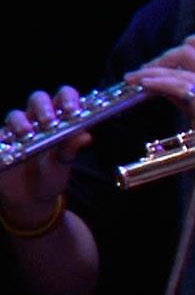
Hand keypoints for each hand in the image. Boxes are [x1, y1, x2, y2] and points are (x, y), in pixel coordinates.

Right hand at [1, 87, 89, 229]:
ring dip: (20, 122)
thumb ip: (71, 147)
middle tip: (49, 122)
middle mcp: (38, 120)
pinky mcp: (2, 143)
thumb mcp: (63, 163)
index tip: (73, 110)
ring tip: (27, 134)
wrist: (31, 198)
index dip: (68, 98)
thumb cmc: (52, 175)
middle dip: (43, 107)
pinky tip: (6, 144)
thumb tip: (86, 136)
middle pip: (38, 99)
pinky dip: (2, 138)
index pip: (64, 97)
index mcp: (60, 119)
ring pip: (15, 115)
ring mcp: (18, 130)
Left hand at [124, 34, 194, 125]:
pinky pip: (177, 84)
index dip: (190, 43)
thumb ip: (184, 95)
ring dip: (151, 71)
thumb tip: (160, 86)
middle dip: (162, 58)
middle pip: (188, 51)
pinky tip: (144, 85)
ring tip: (133, 78)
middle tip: (143, 71)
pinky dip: (157, 82)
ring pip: (177, 68)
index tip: (166, 57)